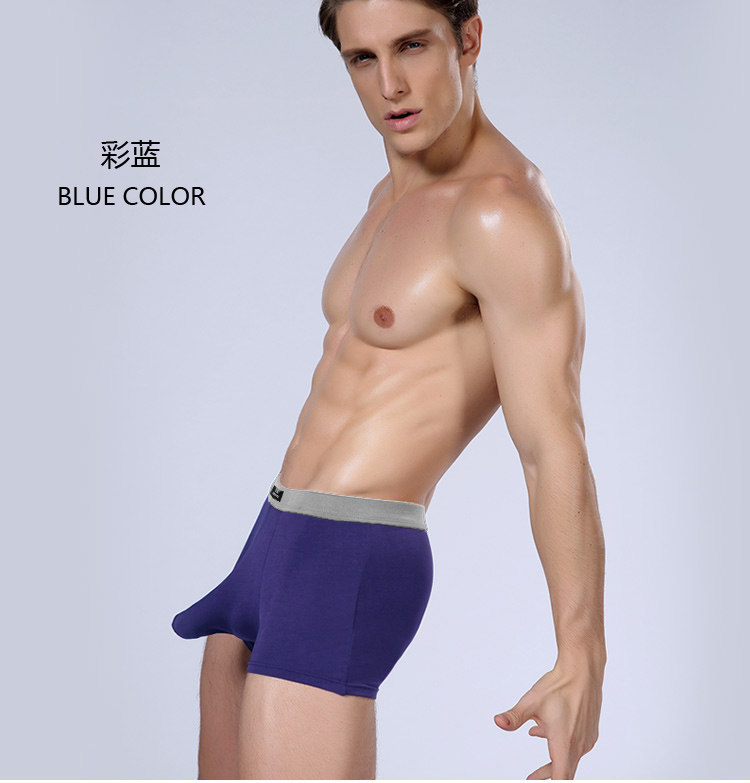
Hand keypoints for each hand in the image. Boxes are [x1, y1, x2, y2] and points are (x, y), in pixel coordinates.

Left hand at [493, 663, 602, 778]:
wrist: (582, 670)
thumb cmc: (558, 685)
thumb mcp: (531, 702)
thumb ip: (514, 717)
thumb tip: (498, 722)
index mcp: (564, 742)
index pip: (560, 778)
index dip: (548, 782)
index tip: (533, 780)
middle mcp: (579, 745)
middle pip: (564, 771)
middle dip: (546, 774)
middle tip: (530, 777)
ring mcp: (586, 738)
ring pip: (570, 758)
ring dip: (553, 756)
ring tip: (534, 735)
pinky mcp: (590, 731)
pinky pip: (575, 746)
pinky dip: (561, 744)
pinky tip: (545, 728)